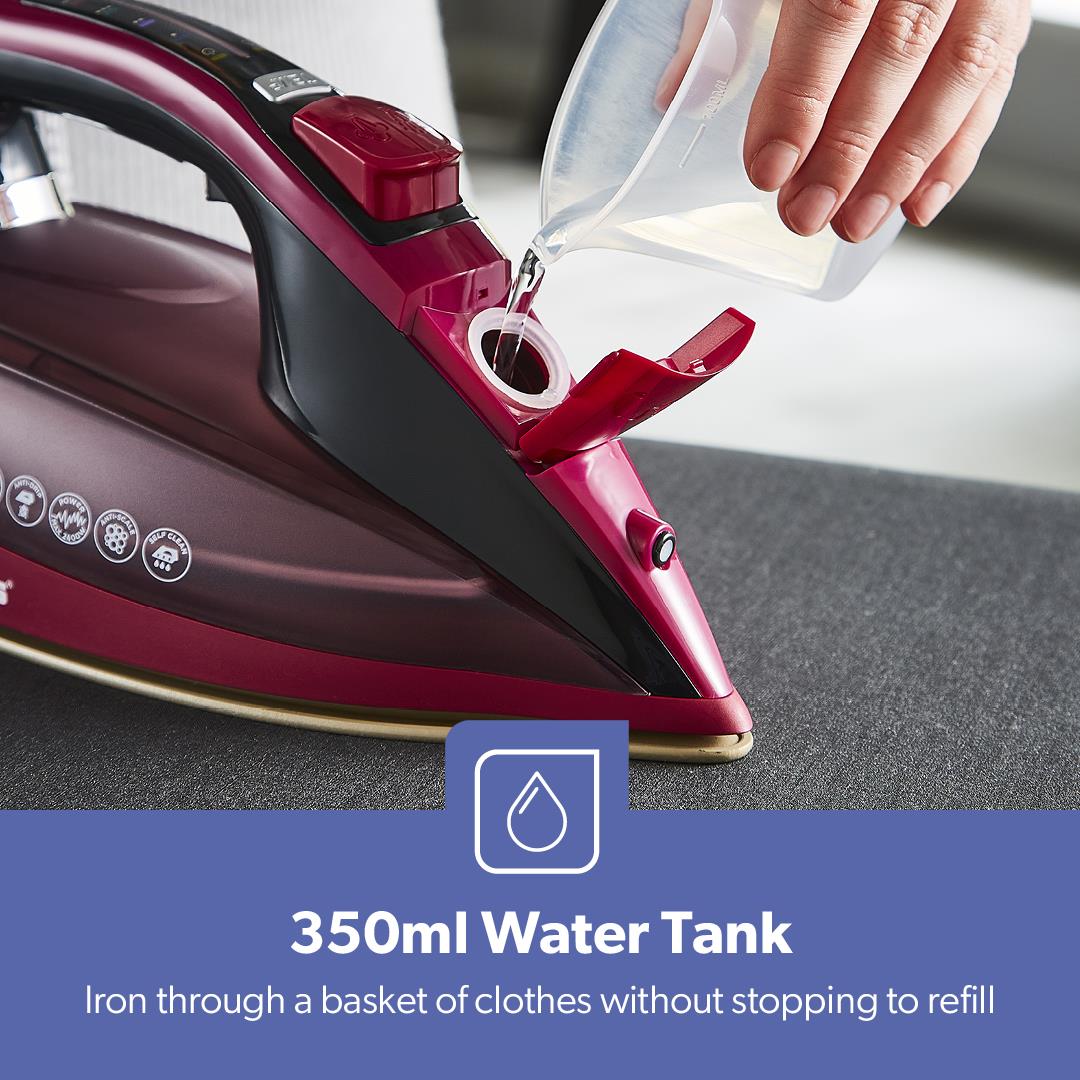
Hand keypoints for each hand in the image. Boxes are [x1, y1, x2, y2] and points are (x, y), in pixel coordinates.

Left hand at [745, 0, 1030, 239]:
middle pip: (898, 53)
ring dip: (903, 165)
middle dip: (849, 150)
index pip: (834, 13)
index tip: (770, 168)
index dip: (801, 99)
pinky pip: (997, 79)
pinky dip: (959, 150)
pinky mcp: (1011, 2)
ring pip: (958, 72)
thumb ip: (719, 15)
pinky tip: (917, 202)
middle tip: (807, 214)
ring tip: (855, 223)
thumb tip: (680, 92)